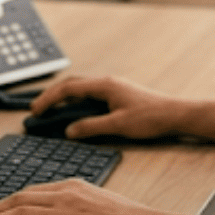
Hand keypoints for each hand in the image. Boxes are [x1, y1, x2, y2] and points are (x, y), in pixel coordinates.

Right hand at [29, 75, 184, 141]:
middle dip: (52, 96)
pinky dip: (78, 103)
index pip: (68, 88)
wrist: (178, 115)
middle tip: (38, 110)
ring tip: (52, 112)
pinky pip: (91, 96)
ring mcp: (113, 88)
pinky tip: (77, 114)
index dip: (49, 99)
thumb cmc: (152, 117)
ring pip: (81, 90)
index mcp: (104, 85)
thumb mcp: (118, 125)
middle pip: (71, 85)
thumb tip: (69, 130)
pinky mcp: (119, 96)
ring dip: (65, 99)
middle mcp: (107, 83)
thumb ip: (91, 127)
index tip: (36, 111)